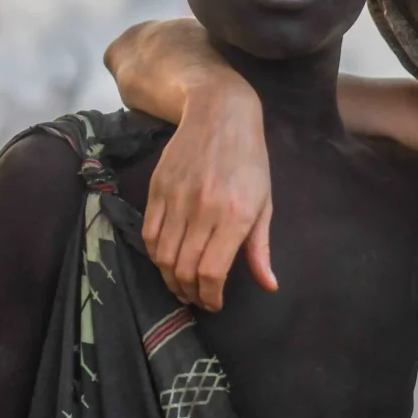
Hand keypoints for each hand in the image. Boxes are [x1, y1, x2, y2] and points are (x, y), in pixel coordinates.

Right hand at [143, 81, 275, 310]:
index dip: (210, 296)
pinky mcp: (158, 189)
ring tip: (181, 285)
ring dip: (169, 279)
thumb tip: (268, 285)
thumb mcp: (264, 202)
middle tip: (197, 298)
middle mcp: (203, 210)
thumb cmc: (249, 160)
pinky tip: (166, 260)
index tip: (214, 303)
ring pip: (162, 256)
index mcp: (235, 215)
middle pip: (184, 269)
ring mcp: (177, 199)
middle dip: (190, 293)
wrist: (219, 114)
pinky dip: (155, 255)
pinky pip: (149, 234)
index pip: (212, 272)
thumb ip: (260, 247)